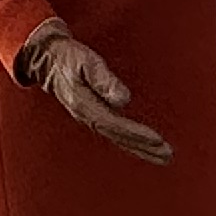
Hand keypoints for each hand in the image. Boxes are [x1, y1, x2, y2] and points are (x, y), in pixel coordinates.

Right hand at [20, 24, 174, 165]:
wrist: (48, 60)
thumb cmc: (69, 58)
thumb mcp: (87, 62)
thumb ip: (104, 80)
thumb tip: (124, 100)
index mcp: (85, 105)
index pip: (115, 125)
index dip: (136, 133)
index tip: (156, 140)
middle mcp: (88, 116)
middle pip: (119, 137)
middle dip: (144, 147)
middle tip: (167, 156)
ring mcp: (90, 118)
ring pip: (118, 138)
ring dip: (140, 149)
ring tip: (162, 157)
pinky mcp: (94, 115)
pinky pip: (115, 133)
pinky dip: (131, 141)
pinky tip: (143, 146)